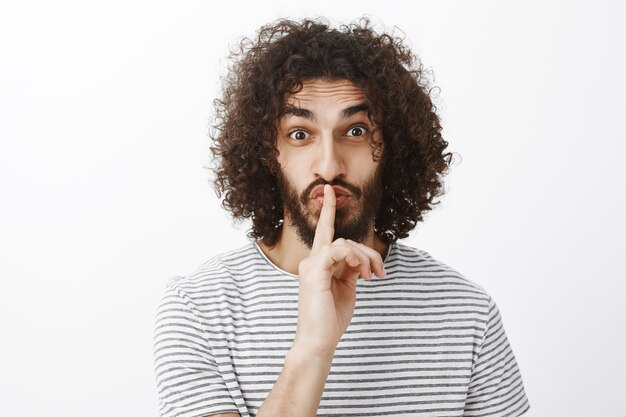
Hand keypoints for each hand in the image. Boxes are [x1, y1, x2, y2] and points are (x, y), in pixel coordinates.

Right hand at [292, 184, 385, 358]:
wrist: (318, 341)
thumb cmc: (331, 319)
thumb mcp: (346, 288)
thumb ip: (350, 268)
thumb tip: (360, 258)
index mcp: (319, 264)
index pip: (325, 232)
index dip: (328, 210)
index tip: (329, 191)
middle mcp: (312, 261)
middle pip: (346, 240)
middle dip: (369, 254)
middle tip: (379, 274)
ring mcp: (310, 265)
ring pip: (346, 244)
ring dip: (365, 259)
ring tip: (370, 278)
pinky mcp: (314, 271)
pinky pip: (337, 251)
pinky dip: (353, 258)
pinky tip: (360, 273)